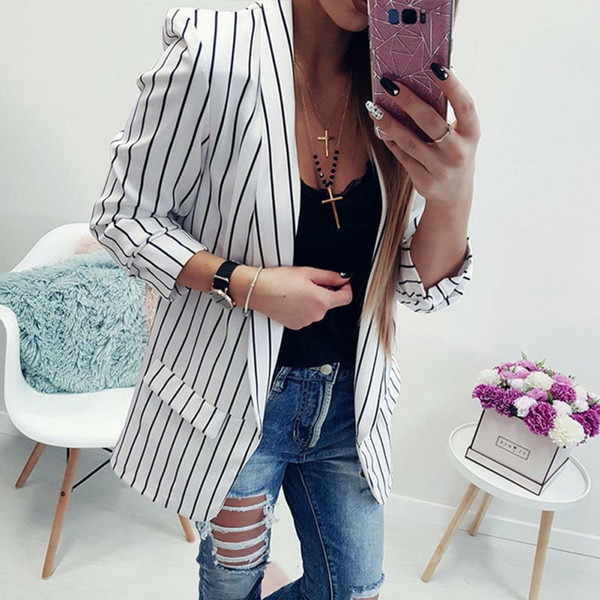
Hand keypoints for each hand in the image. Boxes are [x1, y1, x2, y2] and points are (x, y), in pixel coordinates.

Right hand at [232, 266, 352, 329]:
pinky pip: (306, 315)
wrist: (259, 291)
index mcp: (322, 301)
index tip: (340, 282)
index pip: (346, 298)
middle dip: (325, 291)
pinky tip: (291, 299)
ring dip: (313, 300)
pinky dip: (303, 307)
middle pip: (330, 303)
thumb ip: (330, 276)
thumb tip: (343, 278)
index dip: (345, 287)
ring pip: (317, 309)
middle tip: (310, 281)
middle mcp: (316, 315)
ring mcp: (306, 322)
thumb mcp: (308, 272)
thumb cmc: (279, 280)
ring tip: (297, 289)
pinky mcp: (296, 325)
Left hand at [365, 63, 480, 208]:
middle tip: (389, 83)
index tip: (435, 66)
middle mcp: (458, 152)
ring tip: (374, 107)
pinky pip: (402, 156)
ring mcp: (441, 169)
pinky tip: (379, 127)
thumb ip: (446, 115)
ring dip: (389, 122)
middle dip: (407, 100)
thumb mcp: (461, 136)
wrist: (453, 196)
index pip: (464, 105)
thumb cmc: (454, 154)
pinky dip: (390, 140)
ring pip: (409, 141)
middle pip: (429, 121)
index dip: (452, 85)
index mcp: (472, 134)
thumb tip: (419, 82)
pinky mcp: (424, 181)